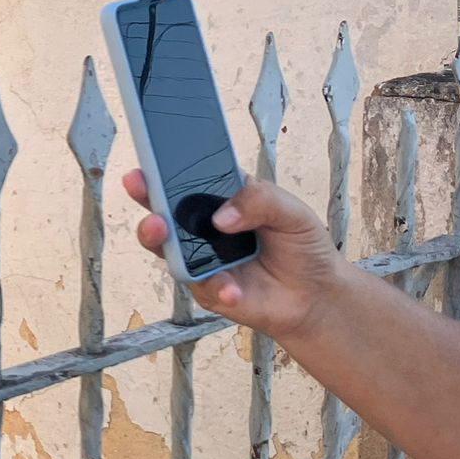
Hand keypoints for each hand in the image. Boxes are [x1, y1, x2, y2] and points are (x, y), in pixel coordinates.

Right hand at [123, 170, 349, 340]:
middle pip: (163, 209)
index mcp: (220, 198)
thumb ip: (259, 200)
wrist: (318, 296)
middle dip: (146, 198)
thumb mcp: (291, 212)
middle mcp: (202, 227)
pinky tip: (232, 289)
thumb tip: (222, 216)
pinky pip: (200, 285)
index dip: (162, 169)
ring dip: (158, 238)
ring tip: (160, 230)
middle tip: (141, 188)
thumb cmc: (303, 247)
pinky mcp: (208, 290)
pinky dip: (215, 286)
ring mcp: (201, 258)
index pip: (187, 179)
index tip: (147, 162)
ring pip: (166, 247)